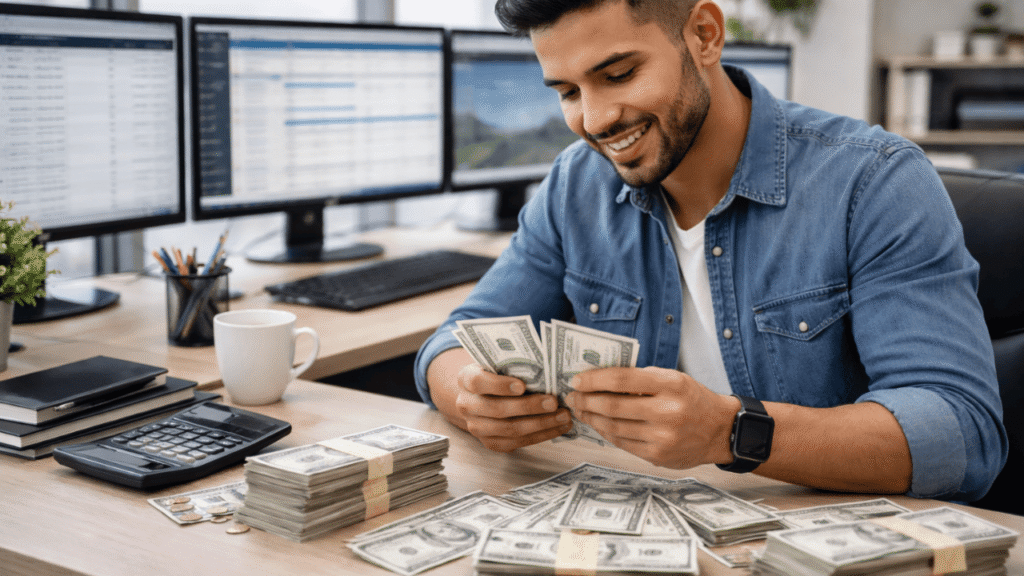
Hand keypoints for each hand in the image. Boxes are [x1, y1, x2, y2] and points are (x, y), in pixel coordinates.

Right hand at [453, 363, 572, 451]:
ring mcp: (476, 427)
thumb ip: (513, 366)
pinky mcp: (490, 442)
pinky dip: (540, 436)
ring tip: (563, 416)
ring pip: (509, 429)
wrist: (481, 397)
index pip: (478, 382)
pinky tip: (557, 428)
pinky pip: (516, 443)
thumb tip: (547, 369)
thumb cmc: (497, 375)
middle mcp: (466, 405)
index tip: (522, 386)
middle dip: (528, 407)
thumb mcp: (498, 364)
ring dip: (540, 424)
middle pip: (496, 409)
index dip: (499, 385)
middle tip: (554, 402)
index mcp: (466, 379)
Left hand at [564, 366, 736, 468]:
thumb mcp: (673, 379)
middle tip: (572, 397)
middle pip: (613, 406)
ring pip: (614, 427)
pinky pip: (622, 443)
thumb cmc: (691, 399)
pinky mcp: (658, 456)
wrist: (720, 430)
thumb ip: (640, 379)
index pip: (622, 380)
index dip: (594, 379)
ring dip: (591, 418)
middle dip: (586, 401)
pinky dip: (605, 432)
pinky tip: (597, 424)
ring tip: (581, 410)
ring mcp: (663, 437)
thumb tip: (598, 379)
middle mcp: (668, 412)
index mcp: (671, 385)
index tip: (577, 379)